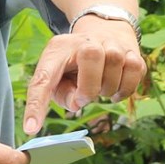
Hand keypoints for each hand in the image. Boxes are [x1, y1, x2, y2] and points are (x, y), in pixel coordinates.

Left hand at [22, 18, 145, 133]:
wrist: (105, 35)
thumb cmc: (76, 65)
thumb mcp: (61, 78)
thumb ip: (63, 95)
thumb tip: (78, 103)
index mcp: (58, 49)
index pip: (43, 78)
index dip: (36, 105)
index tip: (31, 128)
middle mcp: (86, 42)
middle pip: (91, 56)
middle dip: (89, 87)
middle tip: (85, 97)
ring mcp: (112, 44)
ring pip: (115, 64)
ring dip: (107, 89)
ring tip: (100, 88)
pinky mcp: (133, 53)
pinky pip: (133, 73)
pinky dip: (124, 90)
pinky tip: (115, 87)